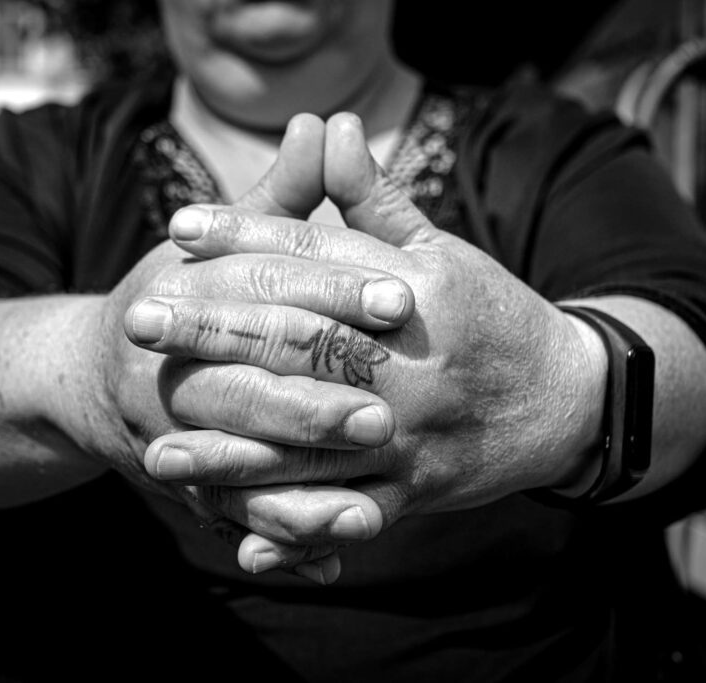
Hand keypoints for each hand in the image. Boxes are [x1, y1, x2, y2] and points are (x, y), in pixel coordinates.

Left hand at [129, 113, 603, 573]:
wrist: (568, 399)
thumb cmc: (492, 314)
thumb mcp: (442, 251)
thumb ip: (377, 199)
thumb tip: (331, 124)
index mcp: (413, 291)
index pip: (315, 256)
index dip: (243, 237)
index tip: (176, 227)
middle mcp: (407, 365)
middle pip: (297, 343)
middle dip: (212, 334)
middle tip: (137, 322)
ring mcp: (409, 434)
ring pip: (310, 445)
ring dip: (231, 451)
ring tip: (159, 450)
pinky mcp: (415, 489)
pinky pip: (349, 515)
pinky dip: (297, 530)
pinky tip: (242, 540)